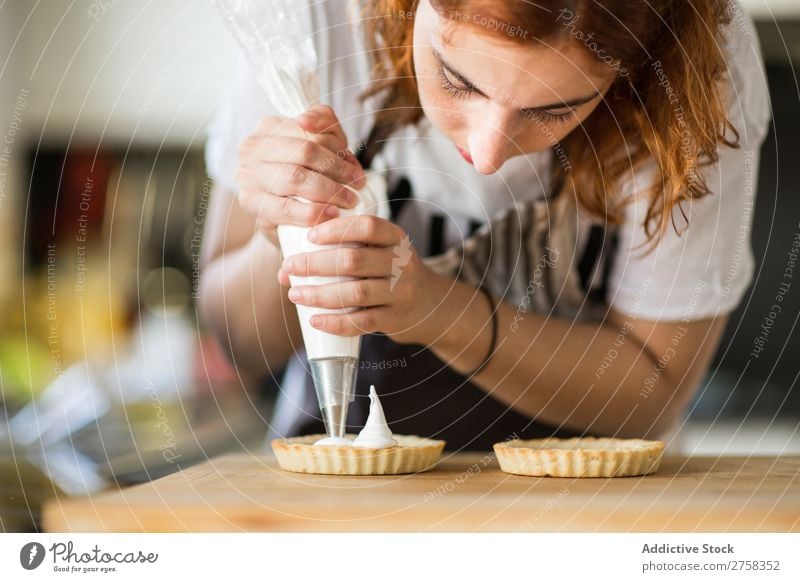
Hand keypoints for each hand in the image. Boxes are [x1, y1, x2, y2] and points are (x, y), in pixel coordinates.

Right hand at [235, 104, 365, 246]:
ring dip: (331, 190)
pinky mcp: (252, 205)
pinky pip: (287, 209)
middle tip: (358, 183)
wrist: (274, 215)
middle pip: (305, 151)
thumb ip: (322, 123)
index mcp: (268, 127)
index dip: (338, 149)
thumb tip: (306, 120)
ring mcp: (249, 176)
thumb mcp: (313, 144)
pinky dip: (313, 212)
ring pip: (296, 178)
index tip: (355, 167)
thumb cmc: (298, 175)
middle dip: (338, 168)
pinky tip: (331, 214)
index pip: (310, 131)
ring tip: (349, 200)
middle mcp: (253, 148)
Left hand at [277, 214, 444, 344]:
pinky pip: (363, 322)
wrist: (432, 306)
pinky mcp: (395, 319)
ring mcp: (401, 292)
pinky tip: (316, 320)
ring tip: (296, 294)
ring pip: (356, 292)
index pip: (367, 227)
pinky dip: (336, 322)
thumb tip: (286, 271)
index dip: (337, 229)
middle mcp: (402, 263)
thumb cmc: (392, 274)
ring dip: (320, 294)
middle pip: (355, 260)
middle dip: (316, 263)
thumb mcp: (380, 254)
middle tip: (290, 267)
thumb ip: (341, 253)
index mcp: (395, 239)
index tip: (309, 236)